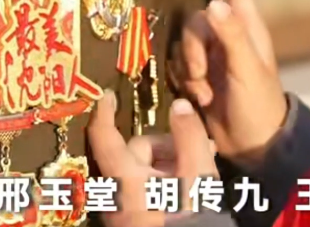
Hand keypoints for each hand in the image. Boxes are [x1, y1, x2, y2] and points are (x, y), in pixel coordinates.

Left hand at [87, 90, 217, 226]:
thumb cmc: (191, 219)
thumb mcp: (199, 174)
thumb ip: (189, 136)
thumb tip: (179, 105)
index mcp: (125, 179)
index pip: (105, 136)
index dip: (105, 113)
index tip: (107, 96)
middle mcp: (116, 194)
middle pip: (136, 152)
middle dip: (168, 144)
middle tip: (202, 148)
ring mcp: (123, 210)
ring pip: (143, 171)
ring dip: (170, 162)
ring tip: (204, 166)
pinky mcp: (133, 222)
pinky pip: (145, 189)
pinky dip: (165, 180)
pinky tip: (192, 184)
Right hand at [177, 0, 287, 164]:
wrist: (254, 145)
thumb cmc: (259, 105)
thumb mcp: (247, 68)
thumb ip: (231, 35)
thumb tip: (213, 3)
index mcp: (246, 30)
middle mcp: (227, 39)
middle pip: (196, 22)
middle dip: (192, 48)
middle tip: (201, 74)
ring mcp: (211, 58)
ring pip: (183, 45)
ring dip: (188, 70)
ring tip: (204, 93)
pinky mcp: (198, 77)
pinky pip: (178, 66)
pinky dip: (184, 81)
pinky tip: (198, 99)